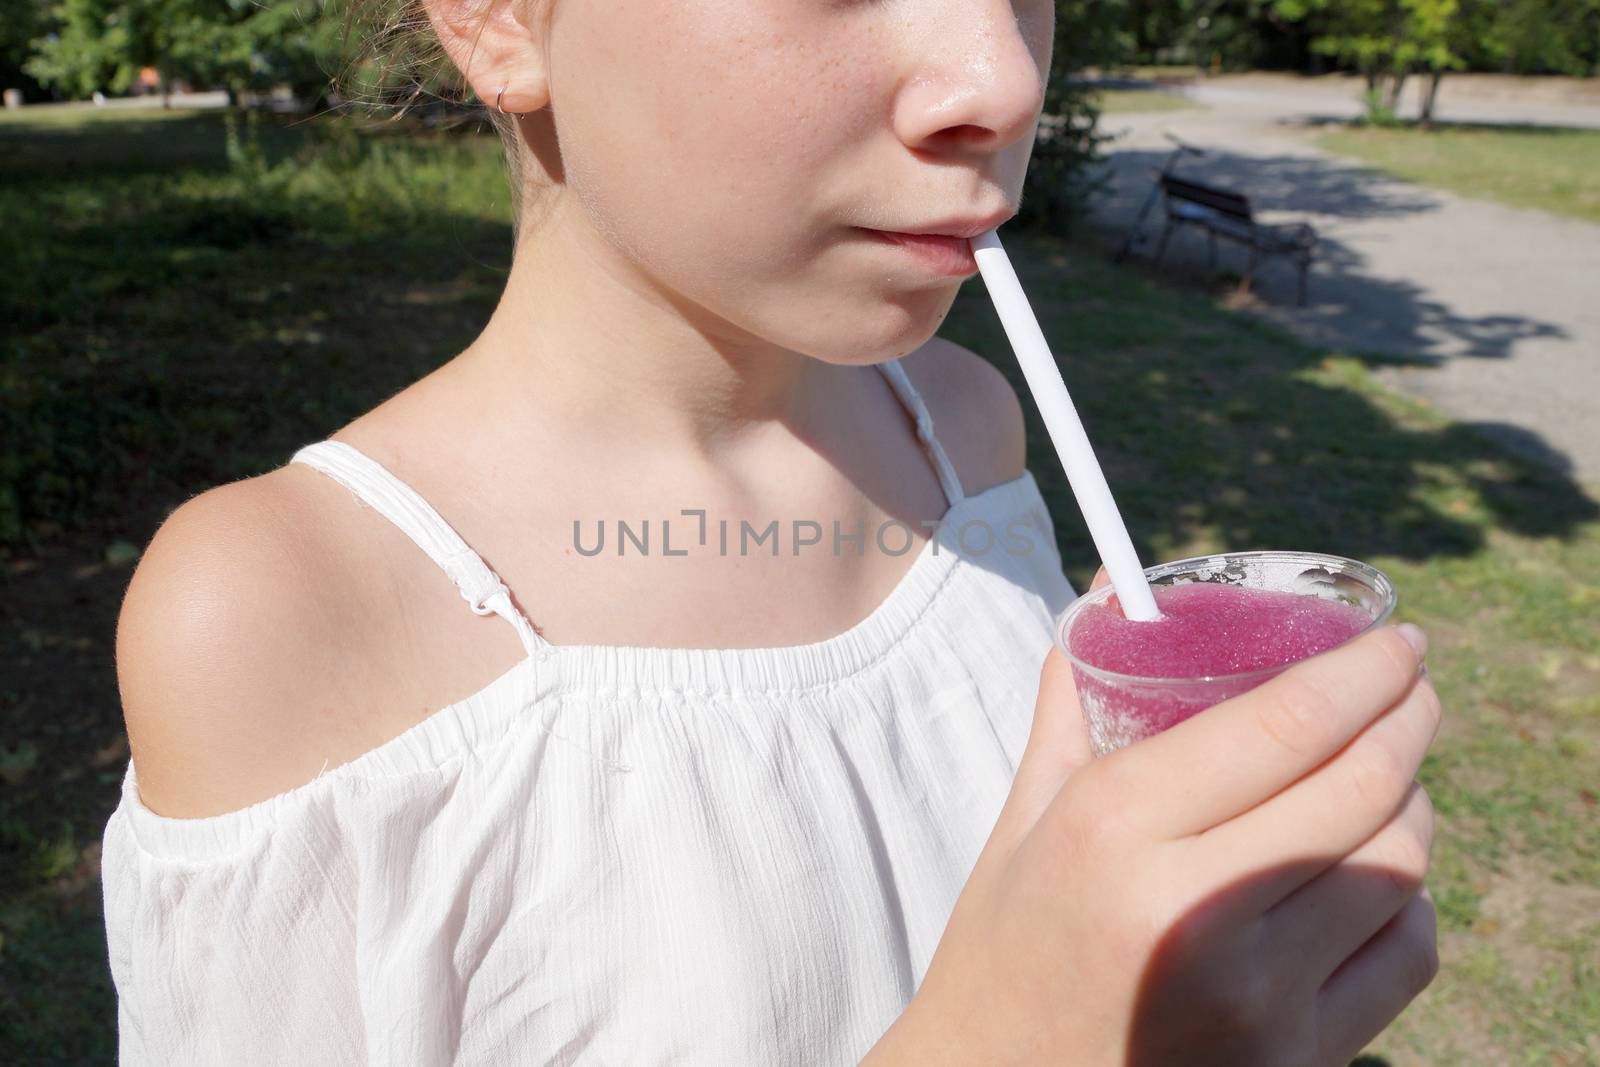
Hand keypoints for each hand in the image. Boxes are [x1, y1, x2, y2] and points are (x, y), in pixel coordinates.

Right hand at [868, 577, 1440, 1066]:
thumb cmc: (1004, 949)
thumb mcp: (1022, 824)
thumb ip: (1071, 711)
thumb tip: (1107, 606)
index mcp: (1114, 828)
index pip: (1286, 723)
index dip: (1364, 670)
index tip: (1394, 640)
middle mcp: (1192, 909)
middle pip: (1362, 786)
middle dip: (1408, 718)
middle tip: (1413, 688)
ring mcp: (1254, 997)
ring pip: (1397, 866)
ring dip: (1413, 802)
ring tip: (1393, 774)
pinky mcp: (1293, 1059)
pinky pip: (1403, 956)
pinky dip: (1406, 900)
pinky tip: (1378, 875)